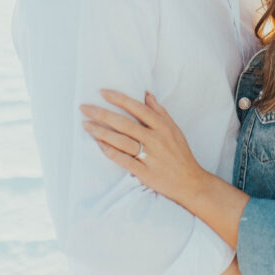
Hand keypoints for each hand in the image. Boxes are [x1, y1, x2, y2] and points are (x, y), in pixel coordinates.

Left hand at [81, 90, 206, 206]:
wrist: (190, 182)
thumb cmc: (180, 154)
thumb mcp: (174, 129)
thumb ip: (159, 111)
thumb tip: (147, 94)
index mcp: (163, 127)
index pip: (138, 108)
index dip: (120, 99)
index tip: (103, 92)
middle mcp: (156, 140)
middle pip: (125, 124)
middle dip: (102, 114)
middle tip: (84, 107)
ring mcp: (150, 156)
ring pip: (121, 141)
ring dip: (101, 132)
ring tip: (86, 125)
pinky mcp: (144, 172)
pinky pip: (123, 160)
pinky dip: (110, 151)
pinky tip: (98, 144)